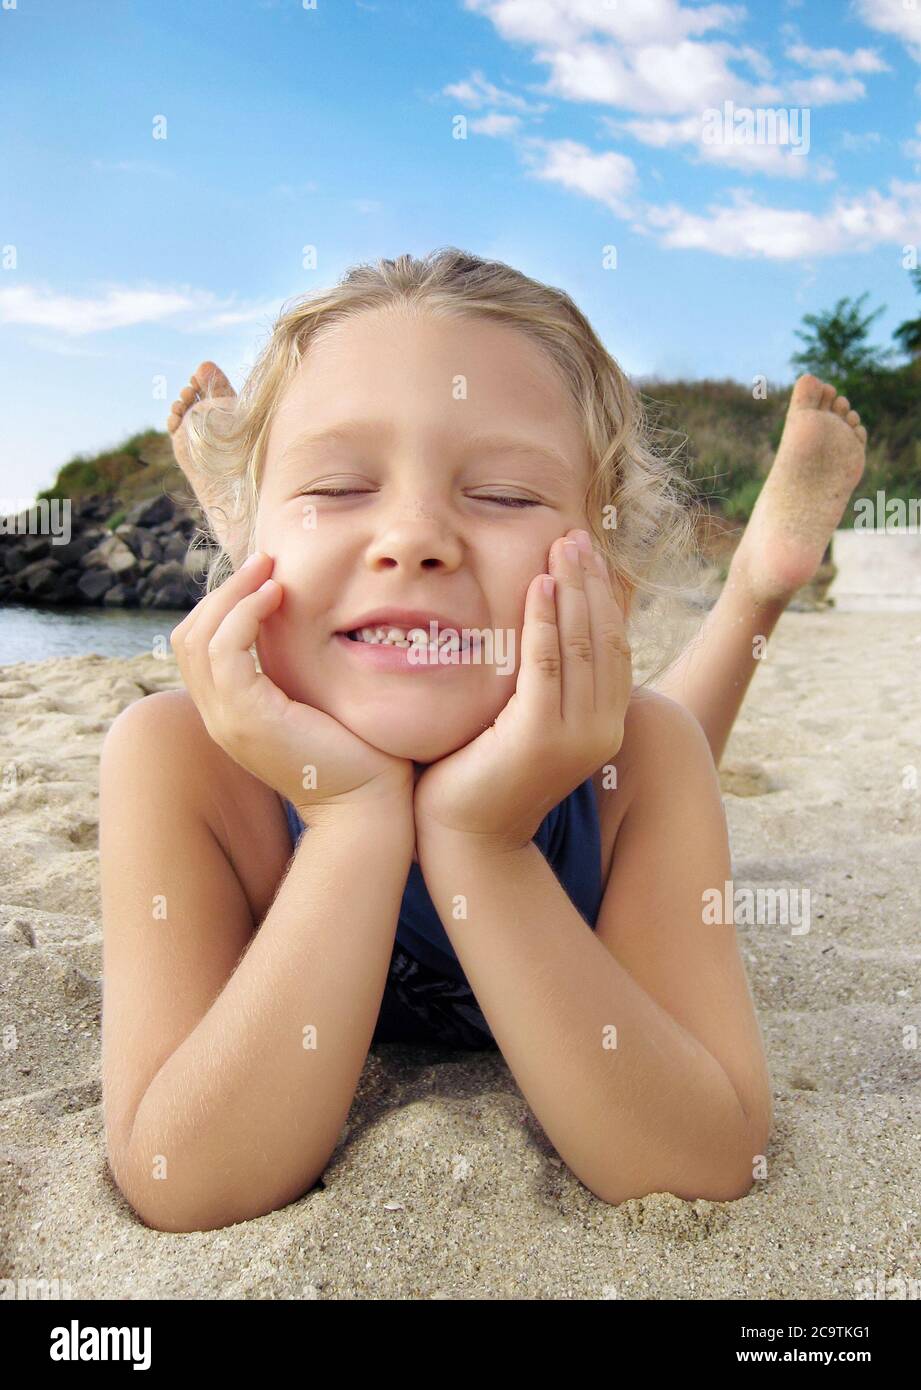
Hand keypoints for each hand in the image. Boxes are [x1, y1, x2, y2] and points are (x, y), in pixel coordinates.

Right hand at [170, 551, 413, 816]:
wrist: (369, 806)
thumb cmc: (361, 755)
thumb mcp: (320, 702)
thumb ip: (300, 672)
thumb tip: (309, 625)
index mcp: (232, 714)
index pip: (199, 647)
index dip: (224, 604)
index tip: (264, 575)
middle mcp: (219, 718)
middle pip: (189, 637)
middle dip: (223, 590)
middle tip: (264, 559)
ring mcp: (227, 720)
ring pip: (200, 638)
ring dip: (233, 594)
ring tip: (270, 569)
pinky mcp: (247, 719)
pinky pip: (225, 651)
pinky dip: (245, 615)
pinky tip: (277, 596)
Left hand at [413, 529, 632, 852]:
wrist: (465, 834)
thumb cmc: (485, 772)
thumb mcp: (528, 719)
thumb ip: (547, 682)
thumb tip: (546, 626)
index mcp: (605, 724)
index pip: (614, 645)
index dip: (603, 595)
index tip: (587, 553)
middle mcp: (601, 730)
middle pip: (605, 638)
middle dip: (590, 581)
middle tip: (576, 536)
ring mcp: (574, 737)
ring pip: (582, 646)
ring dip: (572, 589)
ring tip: (561, 547)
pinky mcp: (538, 739)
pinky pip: (546, 666)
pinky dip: (545, 622)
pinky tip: (538, 587)